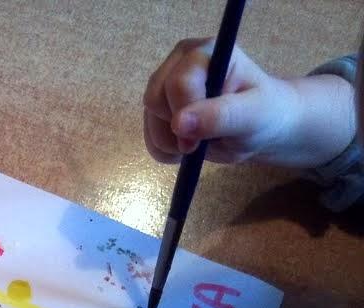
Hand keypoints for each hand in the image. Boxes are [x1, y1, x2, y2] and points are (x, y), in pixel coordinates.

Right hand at [143, 38, 355, 167]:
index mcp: (205, 52)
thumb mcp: (252, 116)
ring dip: (170, 142)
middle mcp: (180, 63)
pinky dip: (164, 151)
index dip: (184, 113)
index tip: (198, 140)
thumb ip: (220, 116)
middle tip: (201, 141)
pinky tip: (187, 149)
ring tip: (199, 144)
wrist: (261, 130)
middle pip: (155, 99)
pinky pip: (148, 136)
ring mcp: (166, 86)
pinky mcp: (160, 110)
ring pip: (149, 119)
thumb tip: (179, 123)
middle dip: (175, 128)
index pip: (178, 83)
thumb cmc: (264, 115)